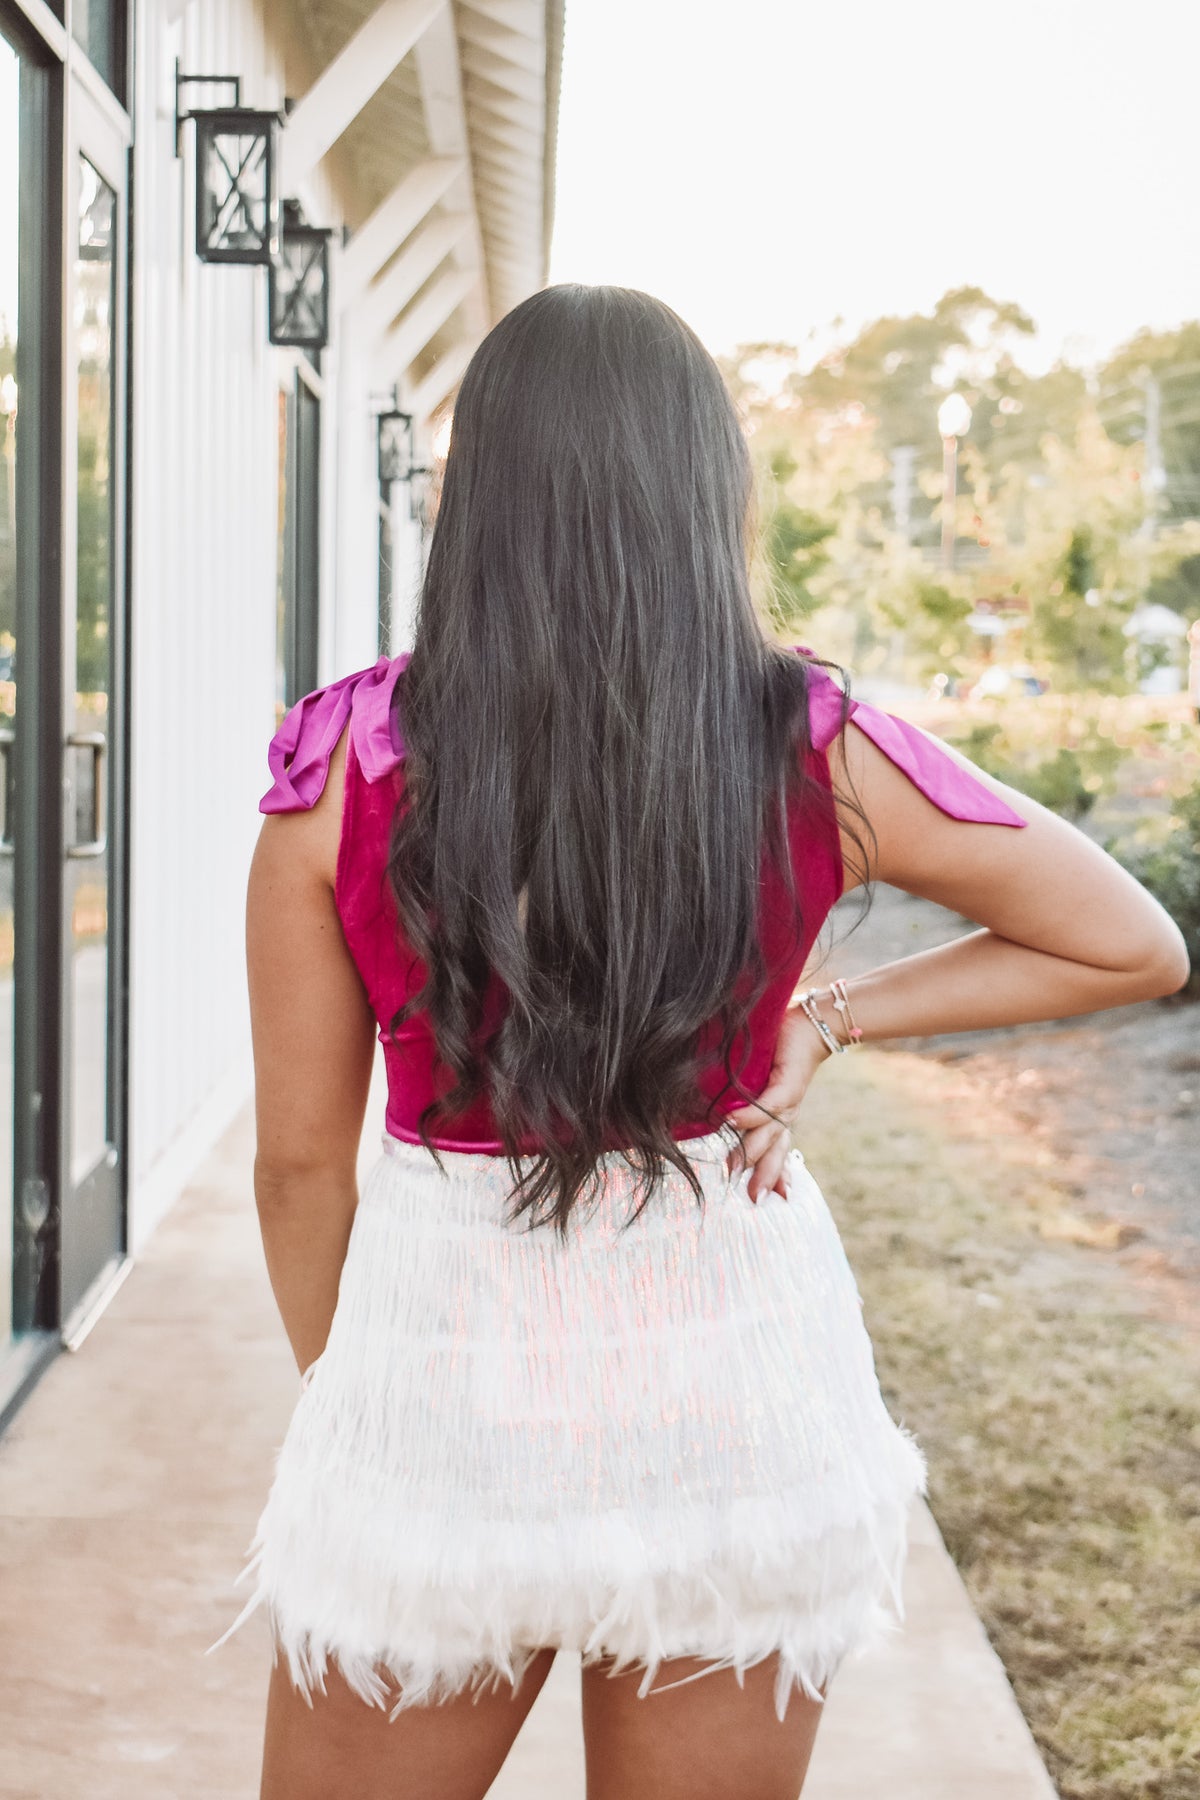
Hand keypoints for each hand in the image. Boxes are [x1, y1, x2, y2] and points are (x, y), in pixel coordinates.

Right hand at [725, 1003, 830, 1199]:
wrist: (812, 1024)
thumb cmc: (782, 1048)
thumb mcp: (760, 1080)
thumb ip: (743, 1099)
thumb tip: (719, 1114)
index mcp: (780, 1117)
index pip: (775, 1152)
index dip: (771, 1175)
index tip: (762, 1198)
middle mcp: (786, 1114)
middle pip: (774, 1151)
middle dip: (763, 1176)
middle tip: (751, 1199)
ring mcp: (788, 1102)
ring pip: (770, 1134)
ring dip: (751, 1152)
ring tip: (732, 1168)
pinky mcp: (786, 1084)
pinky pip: (767, 1105)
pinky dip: (748, 1115)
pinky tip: (730, 1122)